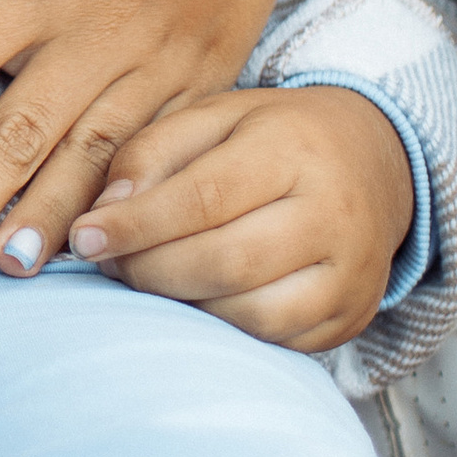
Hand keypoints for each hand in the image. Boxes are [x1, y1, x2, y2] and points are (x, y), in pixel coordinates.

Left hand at [65, 82, 412, 351]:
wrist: (373, 160)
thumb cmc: (273, 136)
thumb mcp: (214, 116)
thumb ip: (152, 152)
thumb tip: (106, 212)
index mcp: (294, 150)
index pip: (204, 198)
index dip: (136, 225)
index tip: (83, 237)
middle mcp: (333, 215)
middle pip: (226, 263)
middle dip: (150, 270)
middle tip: (109, 262)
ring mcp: (350, 274)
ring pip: (250, 313)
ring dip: (180, 305)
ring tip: (147, 278)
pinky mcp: (351, 316)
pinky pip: (274, 340)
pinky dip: (221, 328)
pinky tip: (193, 299)